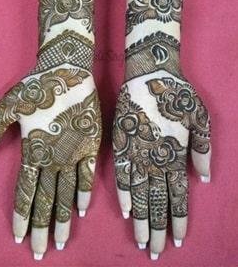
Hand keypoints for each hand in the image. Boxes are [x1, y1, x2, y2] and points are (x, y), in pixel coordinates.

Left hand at [0, 56, 100, 258]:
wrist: (67, 71)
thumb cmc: (34, 88)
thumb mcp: (6, 108)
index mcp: (33, 152)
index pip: (25, 193)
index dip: (21, 217)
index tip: (19, 237)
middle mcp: (54, 159)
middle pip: (46, 201)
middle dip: (41, 229)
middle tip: (38, 252)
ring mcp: (74, 154)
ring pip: (67, 195)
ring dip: (61, 220)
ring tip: (59, 242)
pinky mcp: (91, 147)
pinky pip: (88, 177)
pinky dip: (83, 195)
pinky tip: (81, 212)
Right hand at [113, 70, 210, 257]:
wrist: (148, 73)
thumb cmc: (177, 94)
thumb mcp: (201, 118)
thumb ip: (202, 149)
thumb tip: (203, 178)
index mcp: (176, 155)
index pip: (178, 197)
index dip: (178, 220)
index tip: (178, 240)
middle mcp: (155, 159)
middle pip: (156, 202)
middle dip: (157, 229)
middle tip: (155, 252)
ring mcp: (136, 152)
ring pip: (138, 194)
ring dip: (140, 219)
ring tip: (141, 240)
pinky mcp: (120, 143)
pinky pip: (119, 174)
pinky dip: (122, 194)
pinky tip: (125, 210)